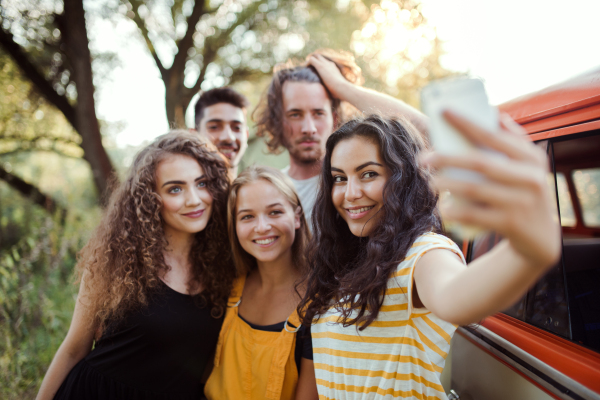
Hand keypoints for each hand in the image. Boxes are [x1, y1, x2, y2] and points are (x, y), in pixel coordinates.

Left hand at [307, 54, 349, 98]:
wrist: (342, 88)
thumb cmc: (340, 92)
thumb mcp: (335, 90)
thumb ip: (331, 90)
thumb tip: (330, 98)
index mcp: (334, 69)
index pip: (326, 63)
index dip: (319, 65)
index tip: (315, 71)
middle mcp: (330, 65)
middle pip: (320, 57)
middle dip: (313, 61)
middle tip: (307, 67)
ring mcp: (325, 64)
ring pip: (315, 57)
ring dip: (309, 61)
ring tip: (304, 68)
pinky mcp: (320, 66)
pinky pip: (311, 60)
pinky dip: (306, 63)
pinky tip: (303, 69)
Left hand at [420, 111, 560, 268]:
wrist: (541, 236)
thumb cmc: (525, 192)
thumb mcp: (529, 166)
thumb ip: (513, 140)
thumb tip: (492, 112)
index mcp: (532, 157)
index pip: (494, 135)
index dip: (467, 123)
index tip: (443, 112)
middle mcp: (531, 177)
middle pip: (479, 162)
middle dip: (447, 158)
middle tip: (423, 159)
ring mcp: (522, 202)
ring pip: (474, 189)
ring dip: (446, 184)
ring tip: (430, 182)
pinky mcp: (511, 224)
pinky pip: (475, 215)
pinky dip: (455, 212)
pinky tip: (443, 208)